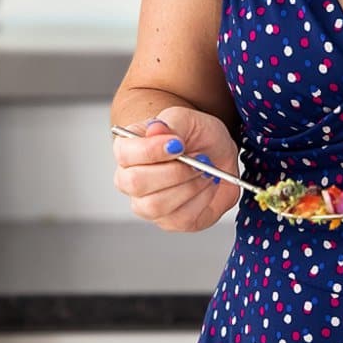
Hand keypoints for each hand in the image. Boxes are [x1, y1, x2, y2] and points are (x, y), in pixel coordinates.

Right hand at [112, 108, 239, 232]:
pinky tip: (207, 185)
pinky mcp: (169, 222)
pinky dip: (202, 200)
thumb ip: (172, 123)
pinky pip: (181, 219)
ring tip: (206, 171)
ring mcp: (146, 205)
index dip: (151, 150)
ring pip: (156, 205)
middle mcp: (130, 180)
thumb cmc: (197, 136)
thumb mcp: (188, 119)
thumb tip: (156, 129)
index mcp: (129, 149)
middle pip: (135, 183)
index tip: (178, 143)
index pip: (124, 154)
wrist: (218, 154)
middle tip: (199, 159)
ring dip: (190, 186)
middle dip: (175, 171)